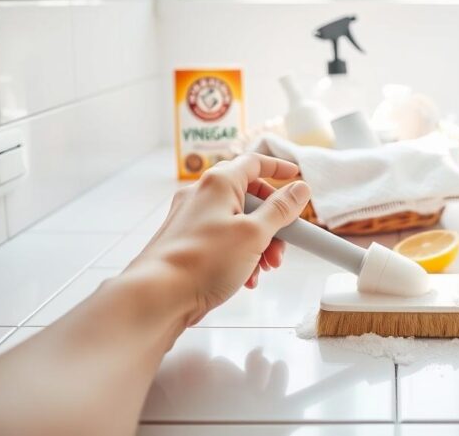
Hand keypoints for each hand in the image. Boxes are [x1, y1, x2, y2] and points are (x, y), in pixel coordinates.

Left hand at [126, 153, 310, 325]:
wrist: (158, 296)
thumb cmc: (203, 261)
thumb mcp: (254, 234)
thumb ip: (280, 210)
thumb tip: (300, 189)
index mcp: (219, 183)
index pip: (254, 162)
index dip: (278, 167)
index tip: (296, 176)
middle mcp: (201, 195)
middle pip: (248, 196)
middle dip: (273, 221)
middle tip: (285, 242)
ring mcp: (191, 218)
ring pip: (237, 222)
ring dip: (259, 243)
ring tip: (265, 267)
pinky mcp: (186, 241)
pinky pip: (222, 240)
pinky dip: (239, 254)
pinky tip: (246, 278)